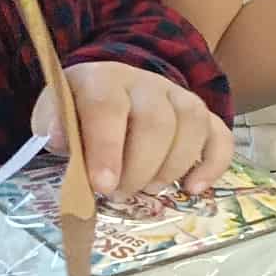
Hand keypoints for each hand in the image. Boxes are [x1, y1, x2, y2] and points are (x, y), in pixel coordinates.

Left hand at [35, 63, 233, 200]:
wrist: (109, 95)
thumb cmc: (79, 115)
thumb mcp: (55, 116)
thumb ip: (54, 126)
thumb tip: (60, 138)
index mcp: (104, 80)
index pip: (108, 107)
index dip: (106, 148)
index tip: (102, 186)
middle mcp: (147, 82)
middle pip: (156, 121)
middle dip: (140, 167)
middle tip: (121, 195)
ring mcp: (180, 97)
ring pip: (192, 124)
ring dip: (172, 167)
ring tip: (150, 190)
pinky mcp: (203, 116)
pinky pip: (221, 136)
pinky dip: (213, 165)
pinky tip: (193, 188)